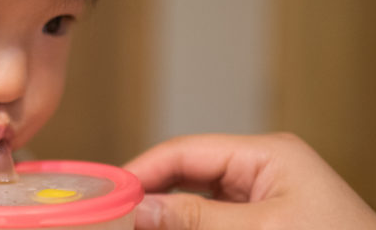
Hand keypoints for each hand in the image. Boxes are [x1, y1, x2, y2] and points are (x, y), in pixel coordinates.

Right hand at [123, 133, 375, 229]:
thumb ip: (196, 219)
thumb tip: (140, 208)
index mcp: (266, 154)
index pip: (185, 152)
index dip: (142, 172)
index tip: (108, 195)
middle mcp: (261, 171)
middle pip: (185, 176)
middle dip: (150, 199)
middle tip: (113, 219)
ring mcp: (262, 200)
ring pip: (194, 203)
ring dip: (167, 219)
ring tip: (136, 226)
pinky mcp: (264, 224)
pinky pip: (211, 221)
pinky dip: (188, 228)